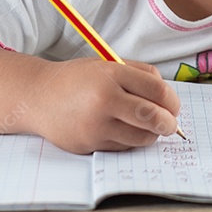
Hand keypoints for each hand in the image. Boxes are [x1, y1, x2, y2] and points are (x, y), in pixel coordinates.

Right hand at [30, 58, 180, 153]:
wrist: (38, 97)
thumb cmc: (77, 80)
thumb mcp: (107, 65)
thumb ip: (139, 74)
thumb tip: (167, 96)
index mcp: (111, 74)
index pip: (156, 90)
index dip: (172, 100)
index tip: (173, 105)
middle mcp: (103, 100)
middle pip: (152, 116)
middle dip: (168, 122)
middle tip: (170, 123)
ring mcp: (95, 125)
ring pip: (140, 137)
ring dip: (151, 134)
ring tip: (148, 126)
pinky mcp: (89, 144)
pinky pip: (122, 146)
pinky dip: (130, 141)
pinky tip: (124, 130)